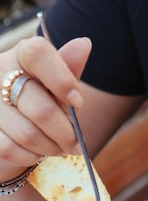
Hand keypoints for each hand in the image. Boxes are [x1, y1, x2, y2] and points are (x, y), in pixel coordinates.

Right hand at [0, 36, 90, 170]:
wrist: (12, 130)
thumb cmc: (42, 101)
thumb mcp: (59, 86)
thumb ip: (69, 70)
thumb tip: (84, 44)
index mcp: (22, 54)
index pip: (38, 54)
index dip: (62, 80)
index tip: (78, 102)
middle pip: (41, 108)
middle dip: (66, 133)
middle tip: (75, 143)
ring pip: (28, 134)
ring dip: (51, 148)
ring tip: (58, 147)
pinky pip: (10, 149)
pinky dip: (30, 156)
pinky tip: (37, 152)